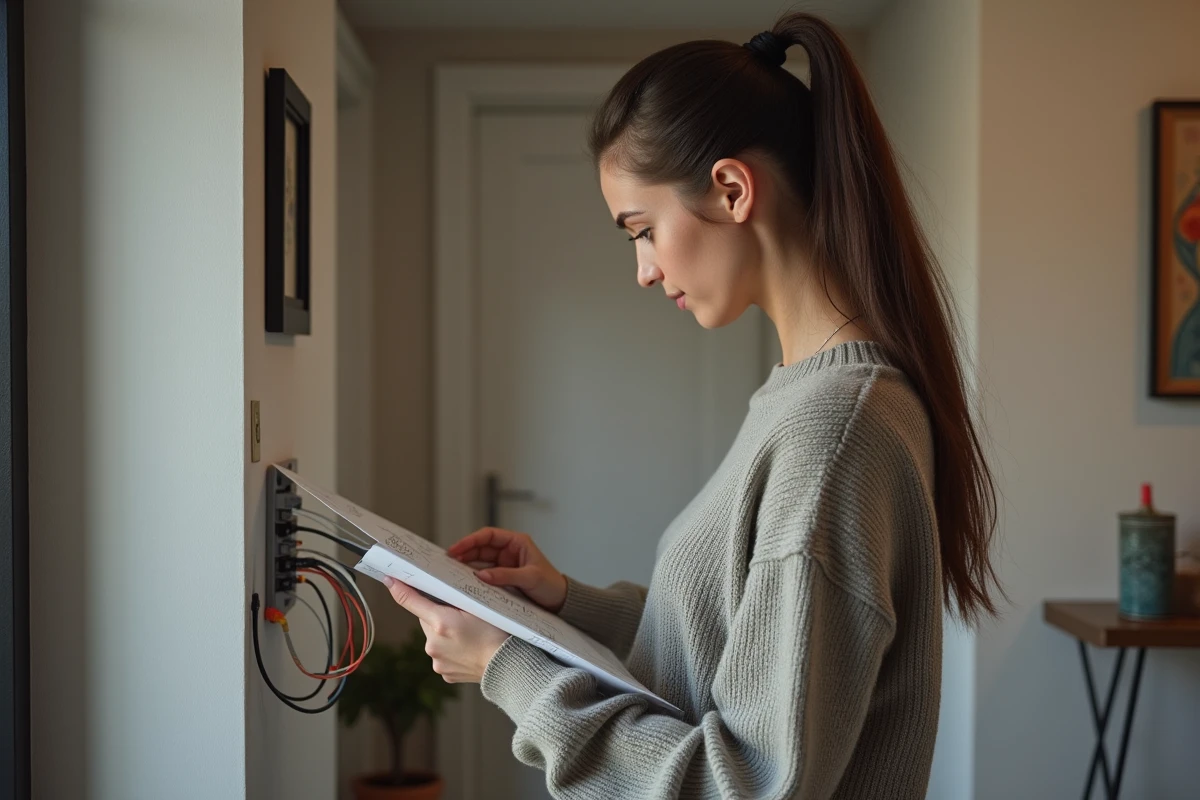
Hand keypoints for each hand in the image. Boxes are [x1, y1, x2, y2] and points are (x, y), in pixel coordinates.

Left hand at [384, 576, 510, 683]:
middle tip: (460, 613)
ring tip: (469, 634)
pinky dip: (451, 649)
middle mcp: (433, 644)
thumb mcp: (480, 605)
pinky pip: (442, 654)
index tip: (390, 579)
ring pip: (434, 637)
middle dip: (438, 613)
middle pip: (427, 619)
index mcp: (441, 623)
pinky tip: (468, 648)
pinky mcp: (444, 673)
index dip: (399, 588)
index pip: (411, 601)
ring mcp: (437, 661)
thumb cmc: (499, 633)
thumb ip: (455, 596)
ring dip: (445, 632)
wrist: (509, 667)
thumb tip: (438, 587)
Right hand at [447, 527, 568, 612]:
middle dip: (465, 553)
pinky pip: (485, 574)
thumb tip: (481, 574)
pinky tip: (464, 581)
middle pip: (481, 547)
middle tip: (448, 561)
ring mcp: (505, 564)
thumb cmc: (551, 585)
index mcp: (517, 542)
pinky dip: (474, 576)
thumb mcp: (529, 578)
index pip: (488, 535)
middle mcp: (509, 551)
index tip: (456, 549)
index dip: (470, 540)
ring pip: (480, 561)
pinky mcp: (503, 578)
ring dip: (467, 565)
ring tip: (452, 572)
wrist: (560, 602)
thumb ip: (505, 575)